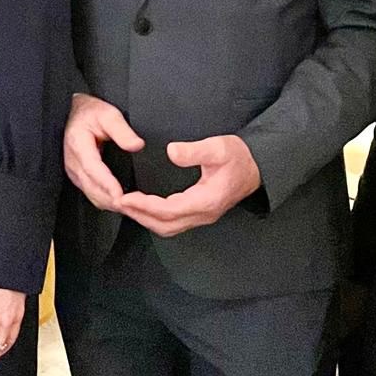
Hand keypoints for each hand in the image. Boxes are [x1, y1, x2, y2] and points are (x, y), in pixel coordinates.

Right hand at [62, 92, 143, 210]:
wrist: (73, 113)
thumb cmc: (90, 112)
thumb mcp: (108, 114)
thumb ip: (122, 130)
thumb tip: (137, 145)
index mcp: (78, 145)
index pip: (93, 169)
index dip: (107, 184)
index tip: (121, 196)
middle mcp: (73, 162)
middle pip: (93, 188)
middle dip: (113, 200)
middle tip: (135, 208)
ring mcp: (74, 172)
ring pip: (92, 195)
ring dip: (110, 204)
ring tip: (131, 208)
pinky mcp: (78, 177)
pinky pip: (92, 194)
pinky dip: (107, 201)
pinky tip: (121, 202)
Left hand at [117, 134, 261, 236]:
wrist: (257, 167)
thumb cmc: (239, 156)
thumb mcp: (219, 147)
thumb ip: (195, 151)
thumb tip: (171, 152)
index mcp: (207, 200)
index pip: (169, 210)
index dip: (145, 206)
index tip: (125, 198)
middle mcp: (203, 214)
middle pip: (166, 225)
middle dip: (140, 215)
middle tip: (118, 202)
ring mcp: (202, 216)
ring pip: (169, 227)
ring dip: (146, 219)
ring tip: (127, 206)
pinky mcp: (200, 213)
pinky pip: (174, 223)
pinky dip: (155, 218)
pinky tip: (144, 207)